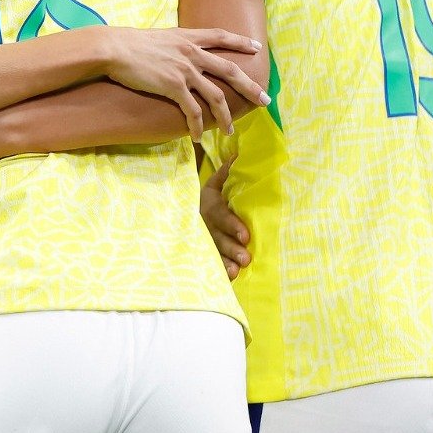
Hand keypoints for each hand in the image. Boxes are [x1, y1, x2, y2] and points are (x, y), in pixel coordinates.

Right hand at [104, 28, 267, 141]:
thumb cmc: (130, 43)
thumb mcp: (159, 36)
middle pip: (230, 70)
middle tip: (264, 100)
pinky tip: (198, 136)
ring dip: (225, 116)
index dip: (241, 41)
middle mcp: (192, 53)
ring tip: (229, 130)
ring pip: (216, 96)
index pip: (221, 36)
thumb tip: (177, 50)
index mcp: (188, 38)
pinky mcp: (173, 86)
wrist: (115, 48)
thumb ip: (174, 43)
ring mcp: (184, 70)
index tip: (256, 47)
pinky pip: (192, 110)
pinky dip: (197, 125)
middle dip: (250, 86)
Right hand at [200, 156, 250, 278]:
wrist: (186, 211)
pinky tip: (230, 278)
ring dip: (225, 262)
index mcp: (208, 205)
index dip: (232, 225)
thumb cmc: (211, 198)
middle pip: (217, 237)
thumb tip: (241, 155)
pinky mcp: (205, 253)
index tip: (246, 235)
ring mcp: (203, 240)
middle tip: (246, 258)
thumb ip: (227, 172)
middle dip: (231, 248)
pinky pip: (211, 263)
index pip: (219, 215)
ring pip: (213, 252)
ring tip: (237, 270)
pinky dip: (219, 271)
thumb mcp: (215, 184)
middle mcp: (204, 225)